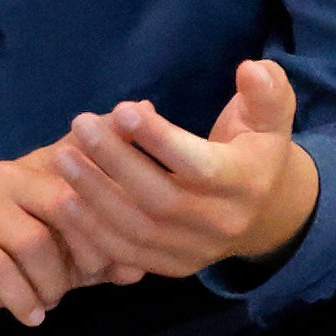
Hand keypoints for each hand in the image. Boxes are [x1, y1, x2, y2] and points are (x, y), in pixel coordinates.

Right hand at [0, 139, 146, 332]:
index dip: (118, 169)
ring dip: (52, 281)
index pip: (86, 156)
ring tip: (51, 300)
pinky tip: (31, 316)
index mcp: (40, 168)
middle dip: (91, 246)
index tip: (144, 202)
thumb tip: (140, 269)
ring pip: (34, 239)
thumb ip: (95, 258)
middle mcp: (10, 172)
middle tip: (95, 277)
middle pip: (68, 200)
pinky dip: (22, 298)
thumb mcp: (54, 260)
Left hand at [63, 58, 320, 278]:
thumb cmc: (258, 148)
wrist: (265, 211)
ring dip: (94, 196)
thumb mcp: (272, 114)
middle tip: (80, 125)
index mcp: (246, 183)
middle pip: (161, 199)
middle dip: (115, 162)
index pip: (200, 167)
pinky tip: (64, 200)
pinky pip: (127, 255)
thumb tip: (251, 68)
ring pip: (138, 230)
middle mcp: (222, 223)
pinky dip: (92, 231)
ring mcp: (197, 251)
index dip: (160, 140)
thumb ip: (267, 90)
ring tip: (63, 158)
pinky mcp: (174, 266)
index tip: (121, 109)